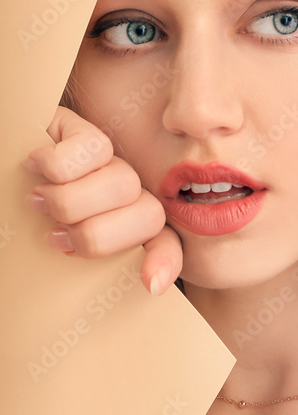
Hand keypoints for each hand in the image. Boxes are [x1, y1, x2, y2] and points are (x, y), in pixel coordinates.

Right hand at [22, 105, 182, 294]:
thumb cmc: (15, 210)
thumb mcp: (46, 242)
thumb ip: (80, 257)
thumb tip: (123, 283)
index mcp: (121, 227)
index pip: (165, 245)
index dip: (165, 263)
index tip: (149, 283)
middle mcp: (124, 194)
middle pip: (148, 216)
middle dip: (96, 236)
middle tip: (55, 235)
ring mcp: (109, 161)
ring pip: (124, 184)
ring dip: (71, 202)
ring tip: (37, 202)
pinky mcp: (86, 132)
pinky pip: (95, 149)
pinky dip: (58, 165)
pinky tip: (33, 166)